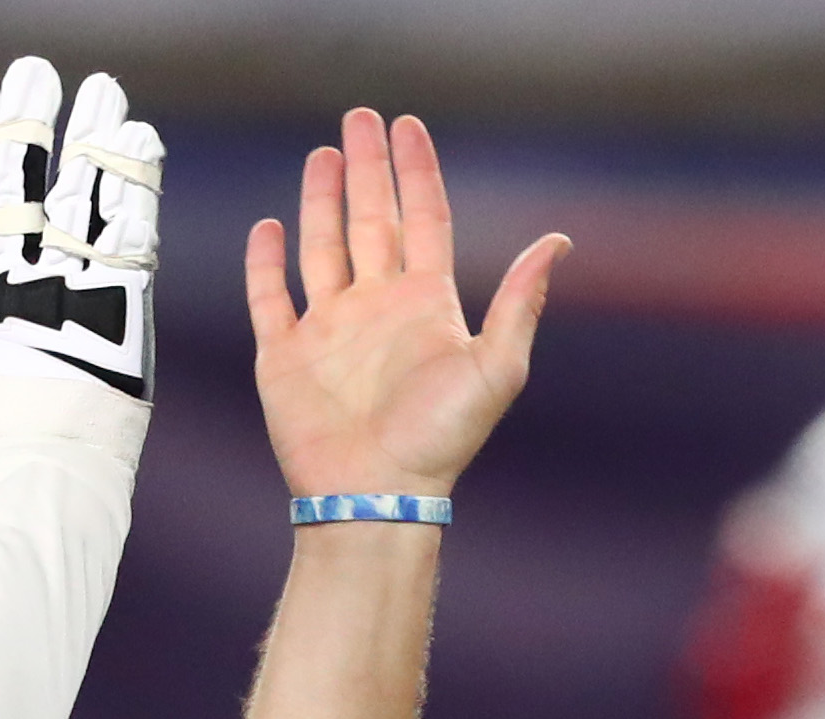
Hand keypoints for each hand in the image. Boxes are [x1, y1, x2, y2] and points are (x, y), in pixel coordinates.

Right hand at [0, 56, 160, 411]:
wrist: (34, 486)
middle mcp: (15, 280)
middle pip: (19, 184)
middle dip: (26, 125)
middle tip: (34, 71)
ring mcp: (69, 288)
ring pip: (79, 196)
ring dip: (92, 139)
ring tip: (102, 91)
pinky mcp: (123, 307)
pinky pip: (131, 232)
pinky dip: (136, 184)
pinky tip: (141, 140)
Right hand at [245, 109, 562, 503]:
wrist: (376, 495)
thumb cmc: (440, 440)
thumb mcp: (496, 367)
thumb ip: (519, 300)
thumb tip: (559, 240)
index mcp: (426, 304)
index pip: (423, 218)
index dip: (417, 171)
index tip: (408, 126)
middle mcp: (377, 308)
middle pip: (370, 219)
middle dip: (366, 168)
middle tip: (360, 117)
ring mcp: (329, 330)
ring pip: (322, 247)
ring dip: (321, 201)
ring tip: (324, 155)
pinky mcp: (285, 356)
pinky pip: (270, 298)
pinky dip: (265, 263)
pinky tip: (269, 228)